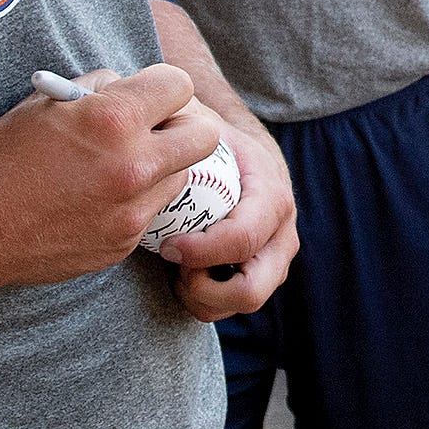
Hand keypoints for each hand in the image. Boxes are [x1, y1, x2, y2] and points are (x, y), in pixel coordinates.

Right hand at [0, 64, 225, 289]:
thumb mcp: (45, 101)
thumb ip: (99, 89)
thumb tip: (130, 86)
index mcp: (113, 120)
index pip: (179, 86)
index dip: (162, 86)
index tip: (147, 94)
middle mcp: (133, 166)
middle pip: (204, 135)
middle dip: (183, 125)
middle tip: (156, 127)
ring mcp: (132, 210)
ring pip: (181, 176)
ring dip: (161, 165)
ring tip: (119, 164)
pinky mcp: (124, 242)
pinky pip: (151, 211)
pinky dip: (135, 200)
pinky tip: (97, 197)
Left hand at [158, 116, 298, 321]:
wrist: (240, 148)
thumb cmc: (210, 136)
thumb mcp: (199, 122)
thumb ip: (177, 122)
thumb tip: (146, 123)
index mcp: (271, 196)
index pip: (242, 239)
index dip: (199, 251)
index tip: (165, 244)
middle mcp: (282, 234)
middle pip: (252, 290)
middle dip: (204, 287)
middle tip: (172, 259)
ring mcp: (274, 259)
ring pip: (239, 304)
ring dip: (199, 294)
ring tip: (174, 263)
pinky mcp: (260, 274)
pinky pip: (230, 305)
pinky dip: (201, 297)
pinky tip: (180, 268)